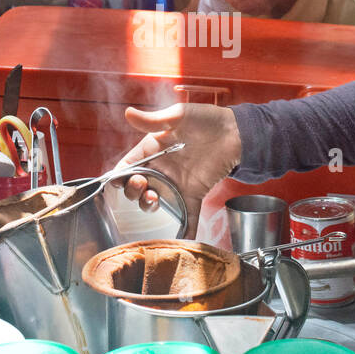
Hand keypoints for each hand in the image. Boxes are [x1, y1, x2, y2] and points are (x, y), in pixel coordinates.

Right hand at [117, 103, 241, 239]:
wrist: (236, 132)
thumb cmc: (206, 120)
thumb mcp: (178, 116)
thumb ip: (153, 120)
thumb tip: (128, 113)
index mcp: (151, 150)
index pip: (127, 167)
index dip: (119, 176)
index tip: (119, 180)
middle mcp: (160, 169)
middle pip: (136, 188)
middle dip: (132, 191)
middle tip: (142, 185)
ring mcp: (175, 184)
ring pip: (154, 202)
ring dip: (147, 206)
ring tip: (154, 200)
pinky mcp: (194, 194)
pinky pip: (186, 215)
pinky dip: (184, 229)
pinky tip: (180, 240)